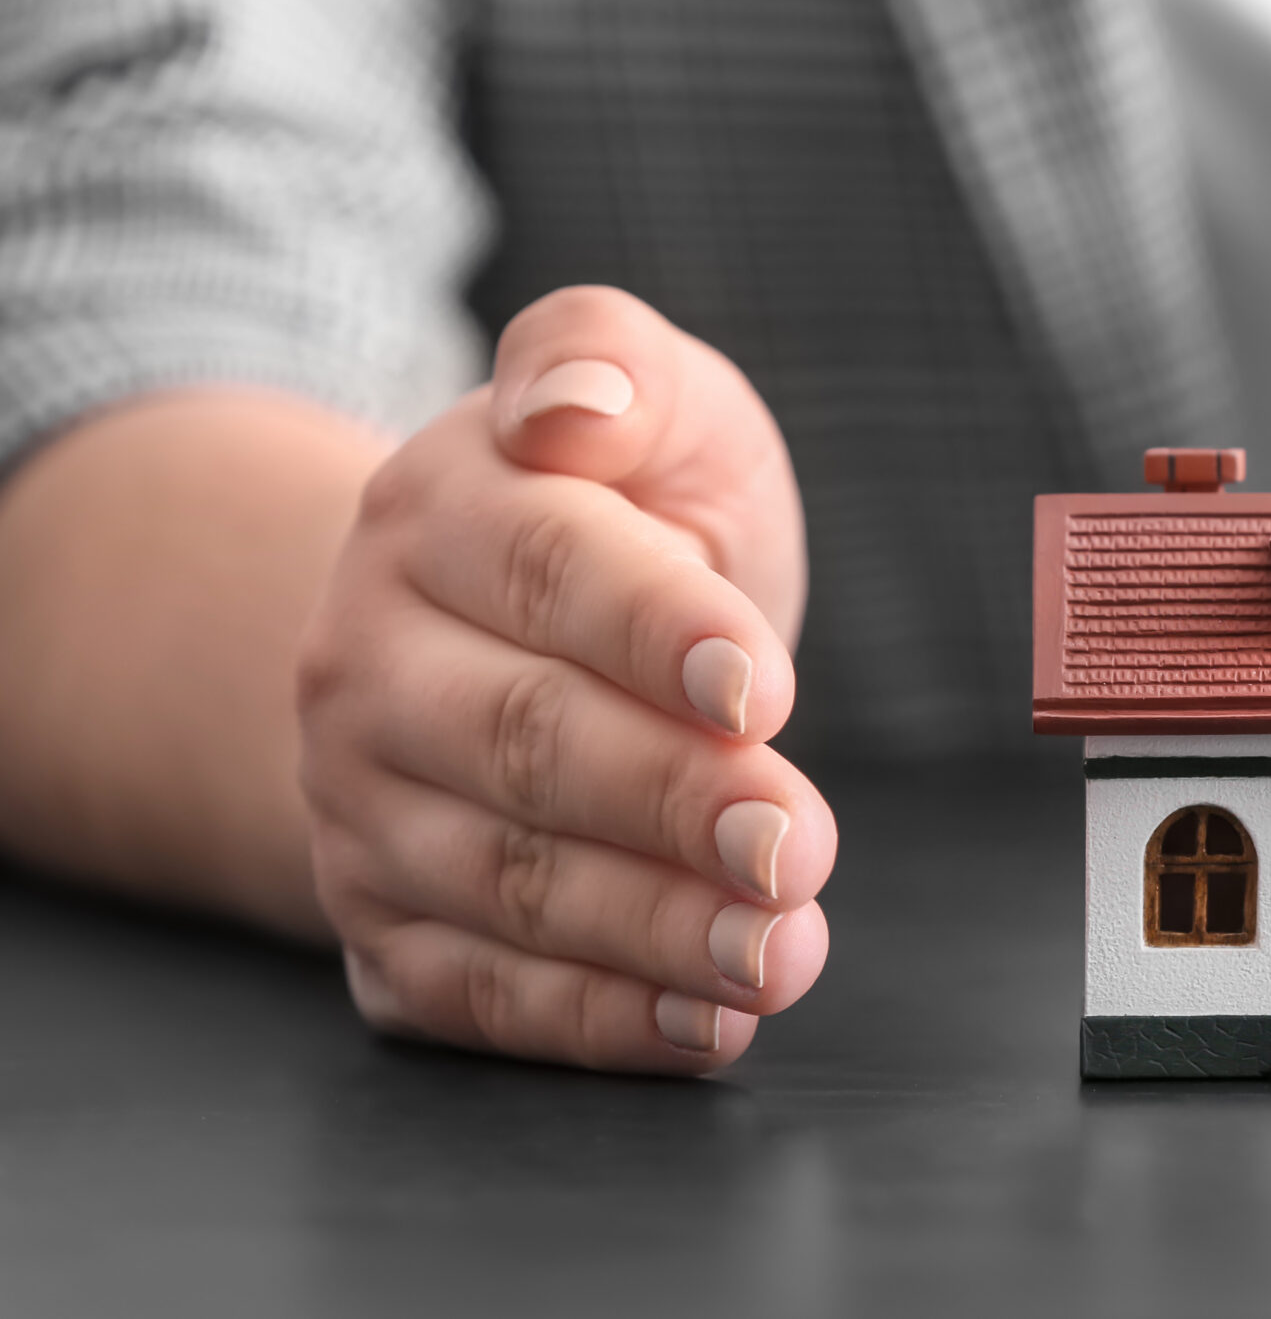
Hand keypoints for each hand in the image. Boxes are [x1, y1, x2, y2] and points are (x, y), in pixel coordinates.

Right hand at [298, 287, 831, 1072]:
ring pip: (506, 884)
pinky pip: (476, 993)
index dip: (657, 632)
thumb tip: (570, 401)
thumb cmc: (618, 513)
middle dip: (673, 803)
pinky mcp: (382, 923)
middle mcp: (368, 663)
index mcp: (437, 515)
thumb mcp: (652, 402)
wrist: (485, 628)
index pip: (551, 573)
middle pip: (526, 742)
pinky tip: (707, 1023)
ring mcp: (362, 804)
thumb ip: (612, 358)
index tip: (762, 687)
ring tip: (780, 949)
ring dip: (653, 931)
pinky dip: (595, 1022)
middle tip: (797, 846)